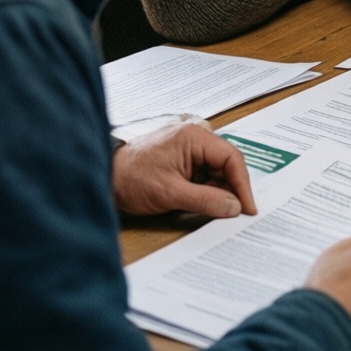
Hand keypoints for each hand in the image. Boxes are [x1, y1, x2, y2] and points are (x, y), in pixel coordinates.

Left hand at [111, 122, 256, 218]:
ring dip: (219, 191)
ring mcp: (189, 148)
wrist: (102, 178)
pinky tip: (208, 204)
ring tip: (222, 212)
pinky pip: (204, 174)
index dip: (243, 184)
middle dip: (232, 189)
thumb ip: (205, 199)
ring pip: (216, 170)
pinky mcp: (182, 159)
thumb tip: (234, 207)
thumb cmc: (131, 179)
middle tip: (238, 213)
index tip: (247, 207)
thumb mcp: (170, 193)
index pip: (231, 158)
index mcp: (195, 137)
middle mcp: (195, 138)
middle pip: (226, 164)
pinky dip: (208, 190)